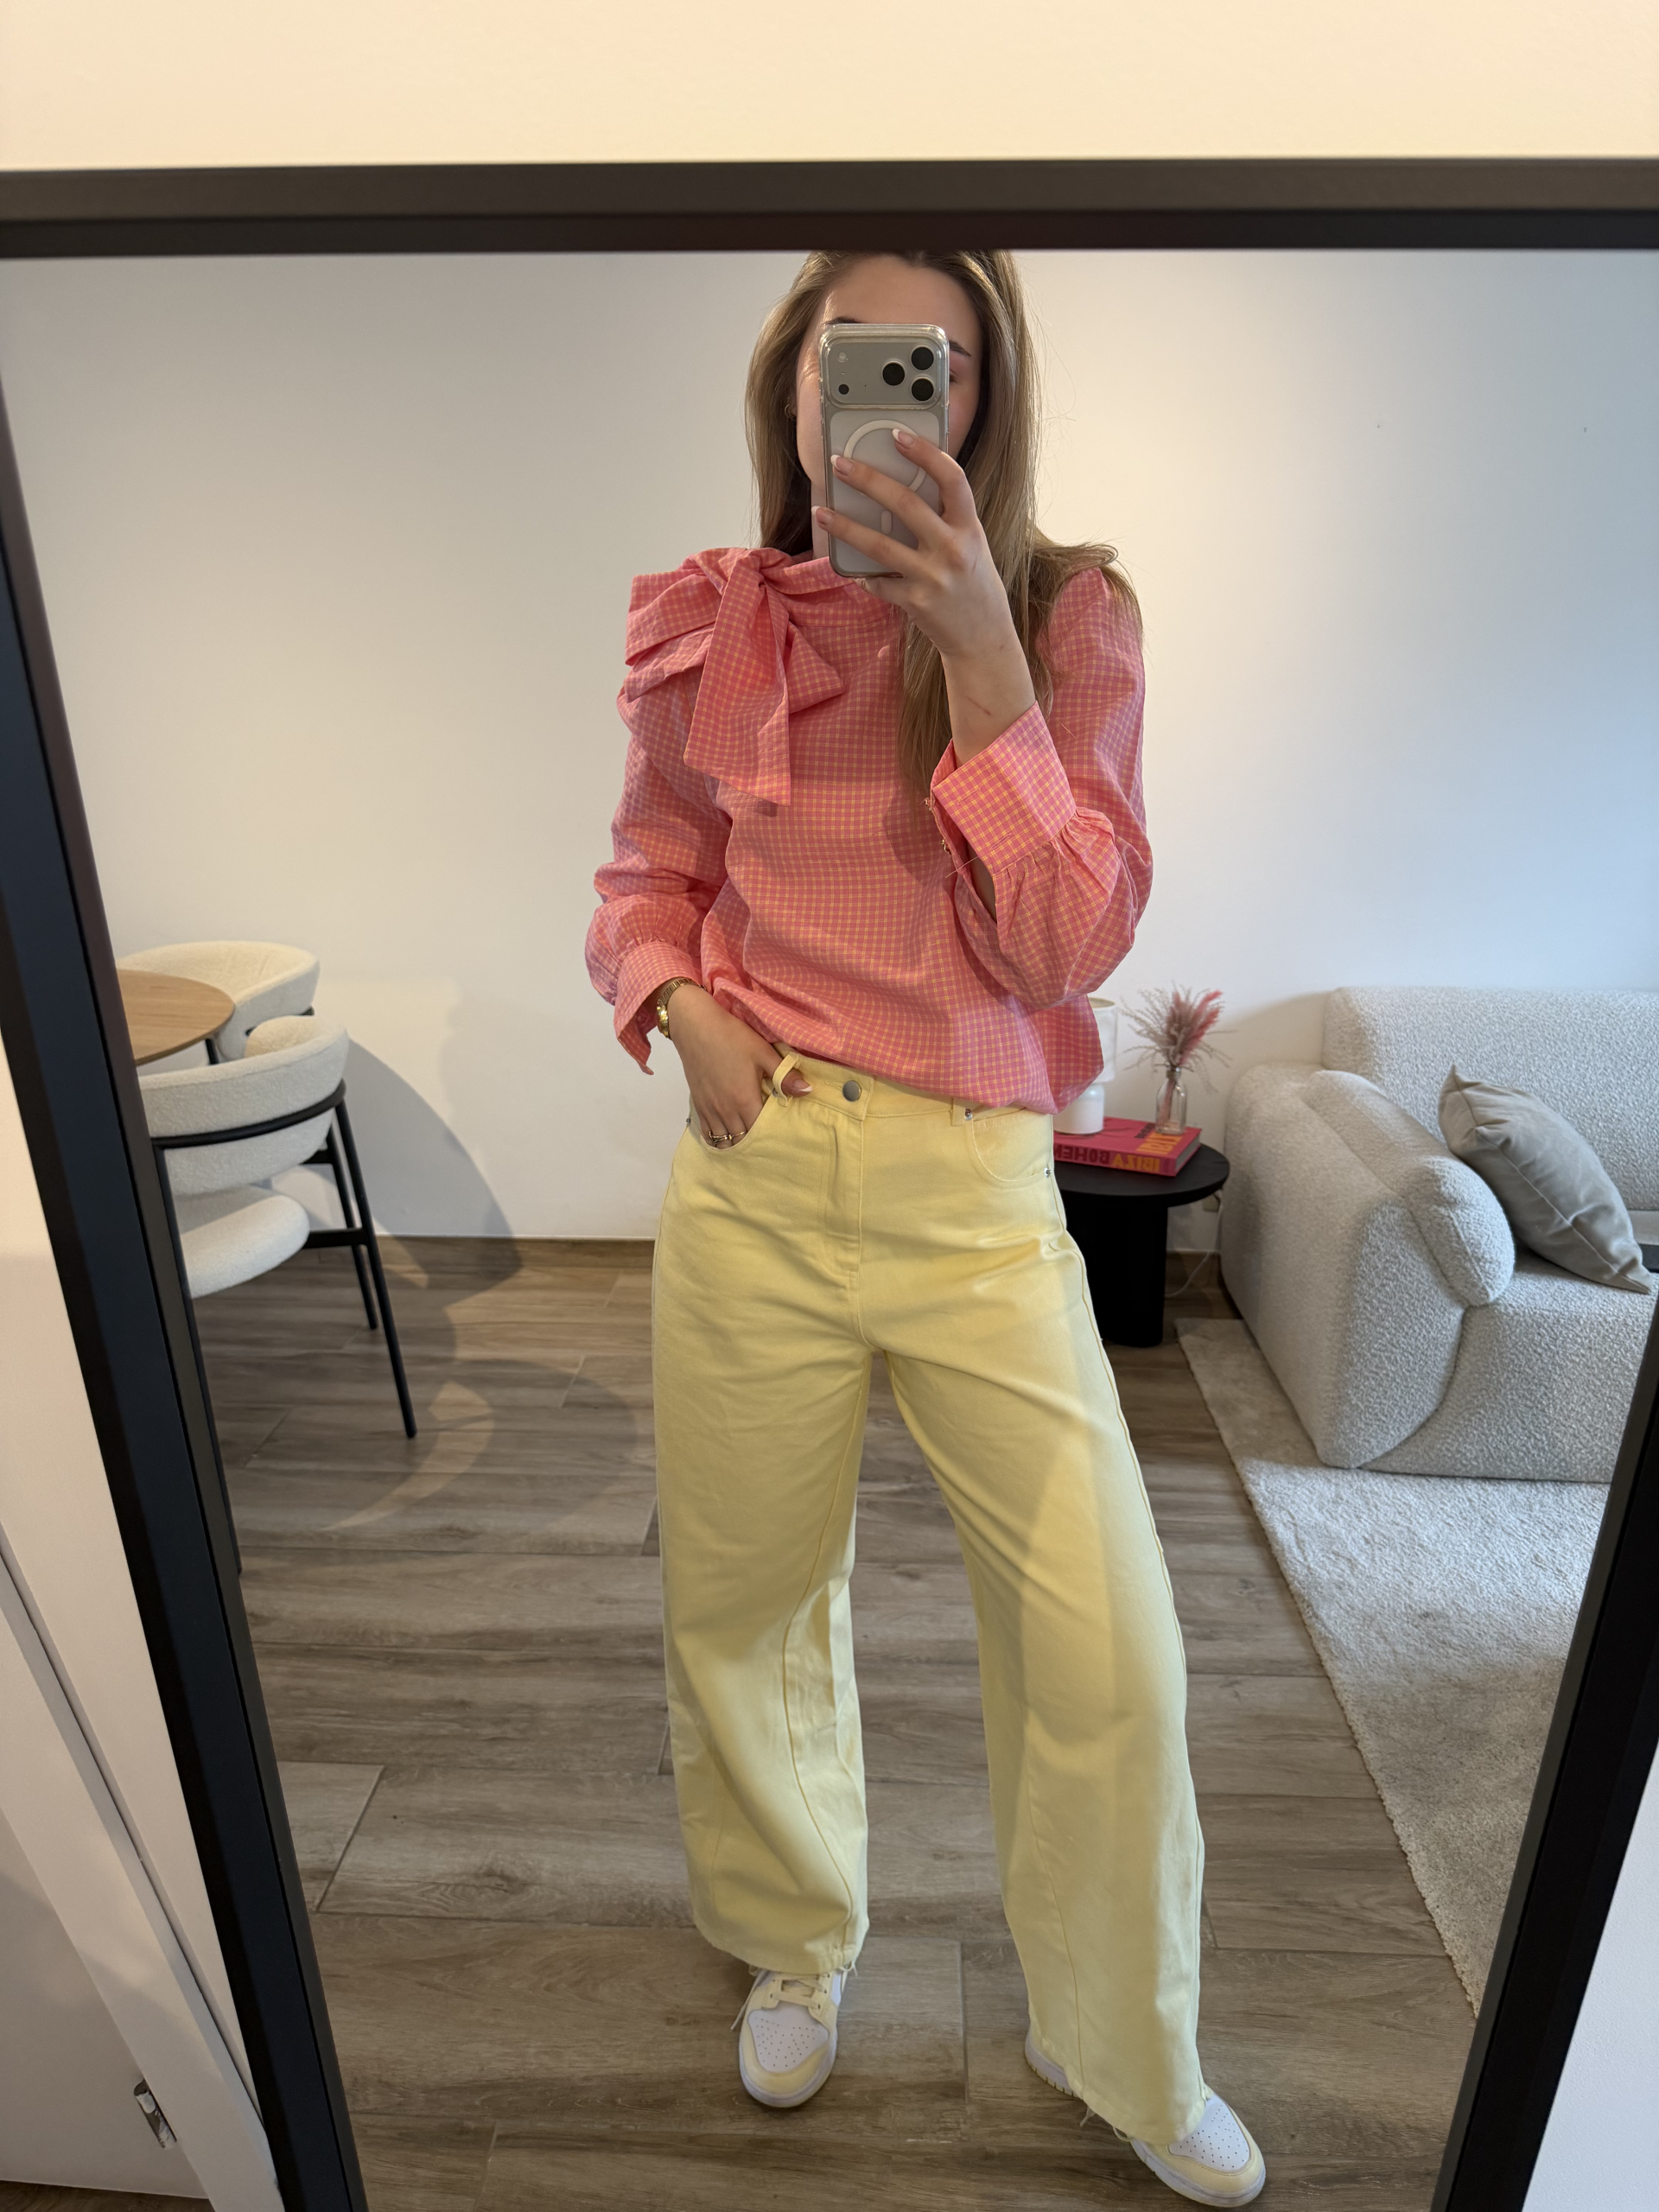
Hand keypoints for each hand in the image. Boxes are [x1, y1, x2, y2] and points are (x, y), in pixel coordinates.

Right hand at [665, 986, 811, 1143]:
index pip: (760, 1131)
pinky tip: (727, 1135)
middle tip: (768, 1139)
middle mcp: (725, 1110)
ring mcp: (709, 1109)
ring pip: (723, 1140)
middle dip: (755, 1143)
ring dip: (736, 1143)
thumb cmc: (732, 1037)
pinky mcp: (698, 1104)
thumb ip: (784, 1076)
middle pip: (742, 1140)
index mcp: (744, 1100)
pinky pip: (707, 1133)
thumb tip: (808, 1091)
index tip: (781, 1134)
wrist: (696, 1026)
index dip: (771, 1135)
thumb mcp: (763, 1053)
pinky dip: (717, 1138)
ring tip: (749, 1141)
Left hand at [817, 430, 1035, 761]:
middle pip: (906, 504)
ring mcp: (933, 577)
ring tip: (822, 512)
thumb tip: (899, 492)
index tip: (897, 434)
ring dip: (845, 526)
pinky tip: (851, 567)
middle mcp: (953, 549)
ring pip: (880, 544)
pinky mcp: (916, 602)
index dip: (925, 452)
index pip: (951, 479)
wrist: (984, 639)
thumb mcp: (971, 546)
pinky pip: (879, 582)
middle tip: (841, 463)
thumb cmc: (974, 586)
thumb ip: (945, 521)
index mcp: (969, 528)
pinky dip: (863, 574)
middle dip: (868, 479)